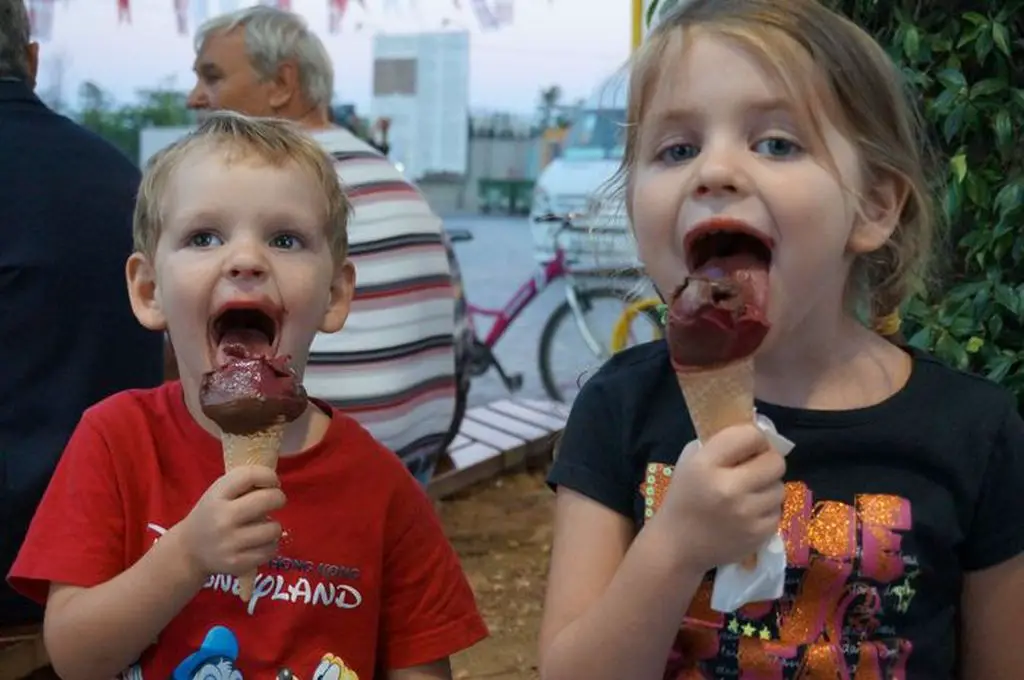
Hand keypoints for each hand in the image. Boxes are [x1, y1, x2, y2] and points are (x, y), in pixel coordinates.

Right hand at [176, 466, 286, 577]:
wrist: (189, 551)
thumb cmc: (211, 516)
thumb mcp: (218, 494)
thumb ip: (242, 485)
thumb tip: (274, 483)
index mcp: (216, 496)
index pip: (249, 476)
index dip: (268, 476)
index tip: (273, 481)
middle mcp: (223, 518)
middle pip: (268, 500)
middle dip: (278, 498)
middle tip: (275, 501)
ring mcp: (230, 543)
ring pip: (274, 528)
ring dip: (273, 526)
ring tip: (263, 527)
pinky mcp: (238, 563)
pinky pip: (271, 550)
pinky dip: (270, 545)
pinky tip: (260, 543)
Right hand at [653, 424, 784, 573]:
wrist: (677, 547)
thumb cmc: (683, 499)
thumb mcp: (689, 463)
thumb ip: (720, 445)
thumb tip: (755, 435)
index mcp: (706, 466)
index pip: (750, 435)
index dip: (754, 437)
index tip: (748, 445)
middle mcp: (729, 488)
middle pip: (775, 461)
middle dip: (767, 461)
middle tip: (755, 468)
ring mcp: (747, 514)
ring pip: (779, 487)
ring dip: (767, 486)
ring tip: (749, 493)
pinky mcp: (759, 534)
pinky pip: (777, 511)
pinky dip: (766, 509)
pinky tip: (748, 513)